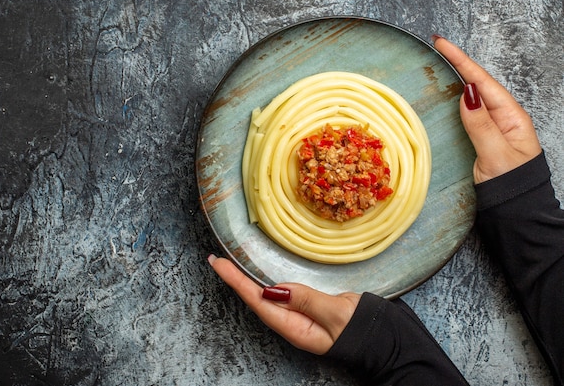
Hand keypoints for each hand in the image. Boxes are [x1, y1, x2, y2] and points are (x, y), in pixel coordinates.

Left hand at [208, 255, 359, 354]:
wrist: (385, 341)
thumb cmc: (364, 329)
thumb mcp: (337, 314)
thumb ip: (306, 300)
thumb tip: (275, 290)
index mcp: (295, 328)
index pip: (258, 300)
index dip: (236, 281)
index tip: (218, 263)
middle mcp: (292, 324)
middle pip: (256, 300)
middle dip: (235, 280)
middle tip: (216, 260)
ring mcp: (300, 318)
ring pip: (267, 297)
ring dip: (247, 281)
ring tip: (230, 266)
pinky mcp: (309, 310)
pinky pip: (282, 295)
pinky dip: (266, 283)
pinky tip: (261, 277)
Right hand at [433, 37, 541, 182]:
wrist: (518, 212)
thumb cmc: (512, 186)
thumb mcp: (496, 155)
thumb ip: (481, 124)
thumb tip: (467, 93)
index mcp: (511, 117)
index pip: (482, 81)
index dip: (462, 60)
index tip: (442, 43)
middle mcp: (503, 118)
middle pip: (478, 84)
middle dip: (459, 63)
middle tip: (437, 47)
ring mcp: (493, 128)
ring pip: (473, 97)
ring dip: (457, 79)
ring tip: (440, 63)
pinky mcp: (483, 139)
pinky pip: (468, 113)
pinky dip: (456, 100)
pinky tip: (448, 95)